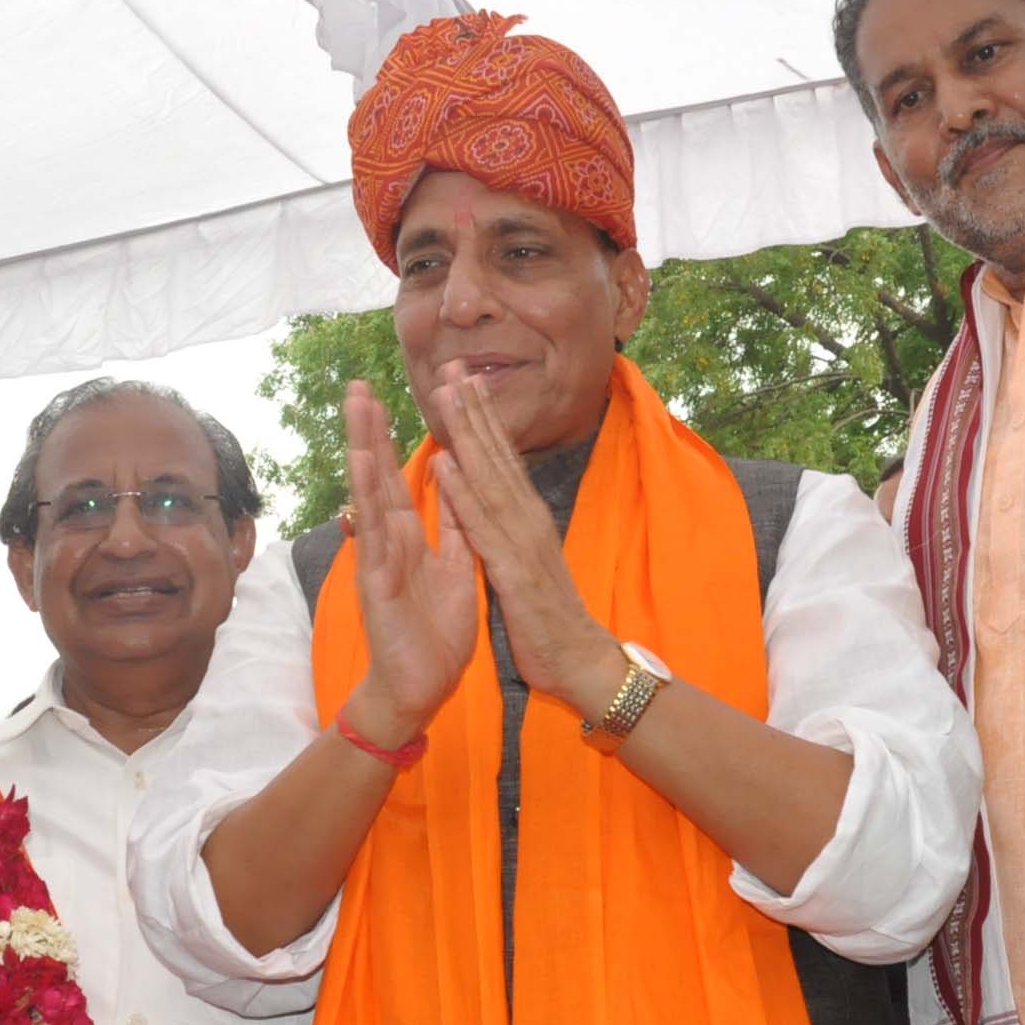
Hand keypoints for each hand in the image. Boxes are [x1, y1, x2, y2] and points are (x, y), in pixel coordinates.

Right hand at [339, 378, 478, 742]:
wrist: (423, 688)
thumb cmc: (435, 635)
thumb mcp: (455, 569)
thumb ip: (454, 529)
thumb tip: (457, 487)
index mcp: (412, 538)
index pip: (405, 478)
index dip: (403, 438)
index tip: (397, 397)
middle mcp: (389, 541)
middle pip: (380, 475)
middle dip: (371, 429)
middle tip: (359, 384)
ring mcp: (379, 557)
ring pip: (370, 494)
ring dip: (363, 448)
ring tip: (357, 407)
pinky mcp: (376, 580)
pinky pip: (372, 534)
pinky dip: (367, 499)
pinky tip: (362, 465)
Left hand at [427, 367, 628, 714]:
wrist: (580, 660)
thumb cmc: (549, 616)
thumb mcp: (527, 562)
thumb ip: (511, 530)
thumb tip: (496, 502)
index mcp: (528, 517)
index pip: (503, 458)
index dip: (482, 417)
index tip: (463, 379)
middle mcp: (528, 518)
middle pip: (497, 454)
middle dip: (473, 409)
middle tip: (453, 365)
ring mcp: (522, 540)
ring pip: (488, 477)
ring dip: (465, 434)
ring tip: (444, 395)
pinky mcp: (513, 569)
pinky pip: (481, 525)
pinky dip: (462, 491)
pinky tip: (444, 464)